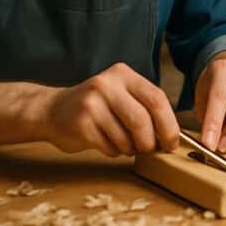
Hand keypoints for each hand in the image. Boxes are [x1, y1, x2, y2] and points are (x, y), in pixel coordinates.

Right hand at [41, 62, 178, 156]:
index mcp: (124, 74)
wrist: (52, 110)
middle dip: (150, 141)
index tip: (172, 142)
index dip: (169, 124)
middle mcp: (107, 84)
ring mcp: (92, 103)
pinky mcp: (80, 124)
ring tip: (124, 144)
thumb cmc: (97, 107)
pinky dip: (114, 151)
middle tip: (151, 150)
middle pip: (142, 120)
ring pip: (126, 137)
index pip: (156, 98)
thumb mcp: (121, 94)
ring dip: (130, 148)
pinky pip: (109, 146)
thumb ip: (145, 106)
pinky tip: (107, 144)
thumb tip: (172, 136)